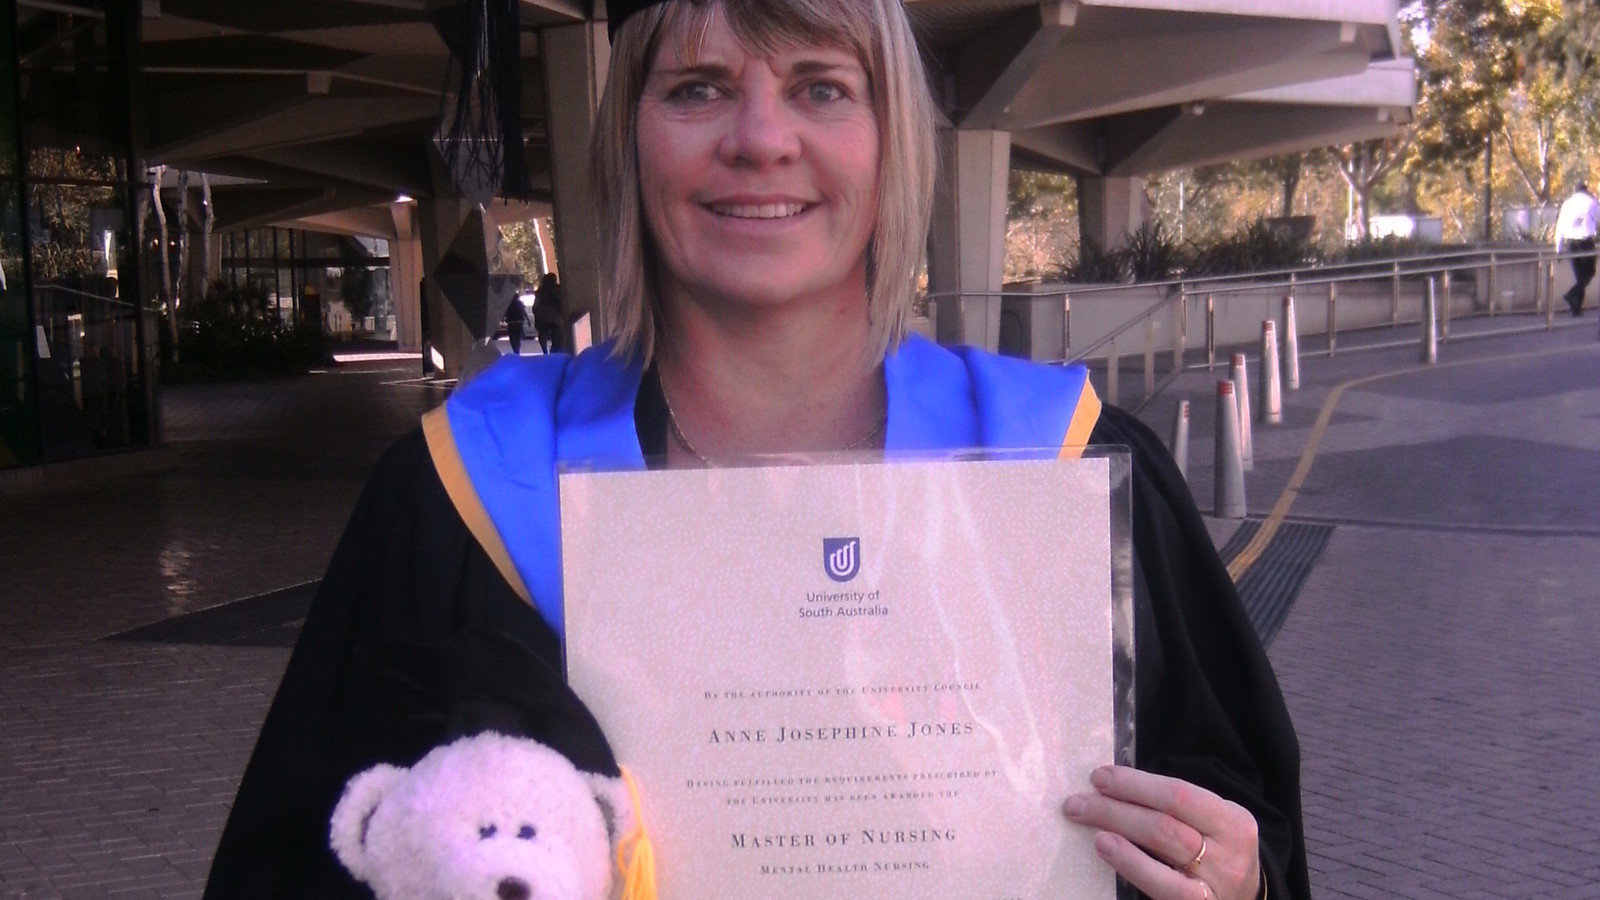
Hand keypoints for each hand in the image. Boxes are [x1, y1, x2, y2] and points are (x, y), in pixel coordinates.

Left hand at [1063, 765, 1260, 899]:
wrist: (1244, 898)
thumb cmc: (1216, 851)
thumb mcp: (1212, 822)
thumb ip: (1176, 805)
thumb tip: (1114, 785)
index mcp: (1233, 822)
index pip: (1179, 795)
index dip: (1135, 784)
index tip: (1100, 777)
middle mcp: (1228, 856)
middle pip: (1164, 826)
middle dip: (1115, 809)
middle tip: (1078, 802)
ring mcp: (1213, 887)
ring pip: (1161, 854)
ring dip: (1116, 833)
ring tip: (1086, 822)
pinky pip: (1159, 887)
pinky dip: (1130, 866)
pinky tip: (1107, 850)